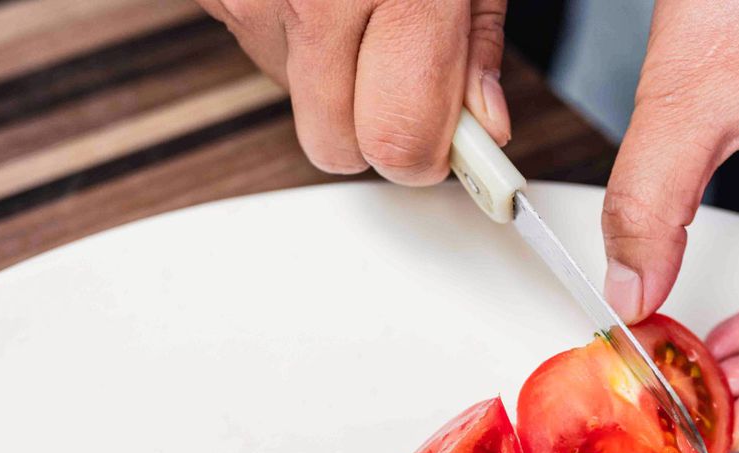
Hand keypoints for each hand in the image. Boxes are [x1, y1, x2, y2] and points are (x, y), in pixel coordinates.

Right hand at [196, 0, 509, 182]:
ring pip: (296, 104)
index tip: (452, 142)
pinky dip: (291, 34)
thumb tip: (480, 125)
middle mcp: (313, 0)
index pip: (401, 144)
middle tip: (403, 67)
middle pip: (336, 148)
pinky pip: (259, 54)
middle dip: (375, 126)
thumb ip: (473, 40)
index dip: (430, 151)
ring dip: (329, 75)